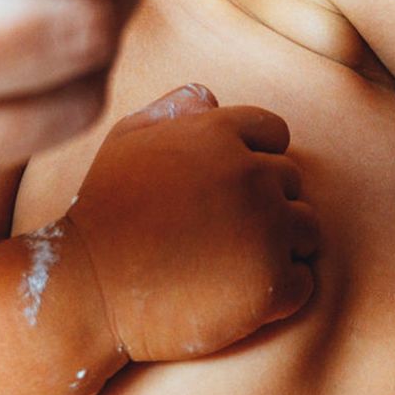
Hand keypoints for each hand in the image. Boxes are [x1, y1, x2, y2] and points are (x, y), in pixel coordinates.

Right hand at [63, 85, 319, 361]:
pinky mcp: (270, 283)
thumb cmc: (100, 216)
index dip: (257, 160)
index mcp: (219, 134)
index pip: (274, 134)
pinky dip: (282, 291)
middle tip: (225, 235)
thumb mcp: (125, 142)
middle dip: (268, 204)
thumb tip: (211, 98)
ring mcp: (265, 229)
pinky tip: (241, 296)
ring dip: (283, 245)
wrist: (86, 291)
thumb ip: (171, 112)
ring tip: (237, 265)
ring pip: (308, 229)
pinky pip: (304, 282)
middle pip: (292, 182)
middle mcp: (250, 174)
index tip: (230, 191)